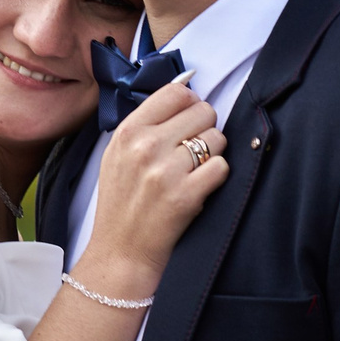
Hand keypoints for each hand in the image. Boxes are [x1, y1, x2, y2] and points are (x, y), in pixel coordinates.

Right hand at [81, 74, 229, 296]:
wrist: (120, 251)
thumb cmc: (121, 202)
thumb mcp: (117, 154)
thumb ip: (146, 123)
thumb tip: (185, 89)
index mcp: (127, 132)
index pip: (175, 93)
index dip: (190, 104)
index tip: (188, 119)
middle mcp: (145, 147)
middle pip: (203, 111)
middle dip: (204, 129)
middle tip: (192, 151)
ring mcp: (165, 171)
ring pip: (217, 138)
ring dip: (213, 154)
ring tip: (193, 172)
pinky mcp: (186, 195)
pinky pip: (222, 167)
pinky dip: (216, 177)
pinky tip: (199, 188)